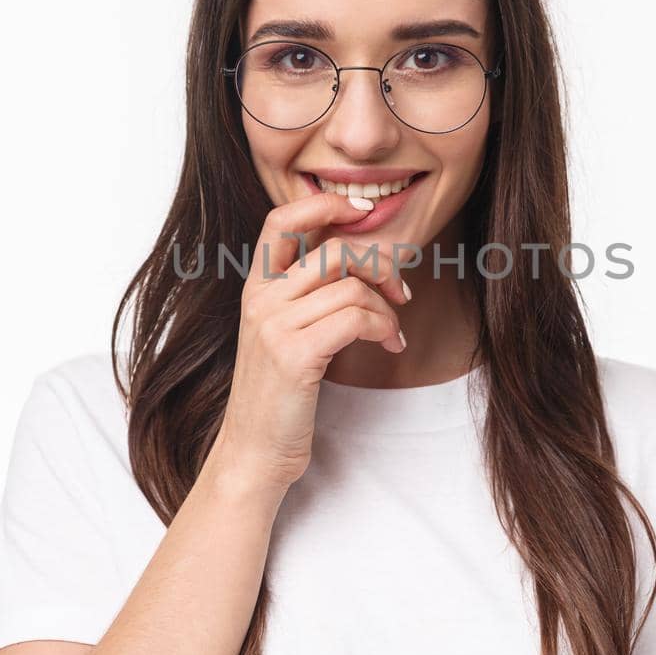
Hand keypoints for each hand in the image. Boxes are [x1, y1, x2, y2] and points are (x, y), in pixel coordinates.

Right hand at [211, 191, 411, 489]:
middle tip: (400, 292)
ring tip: (392, 332)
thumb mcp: (284, 331)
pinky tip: (390, 345)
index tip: (362, 211)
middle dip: (380, 266)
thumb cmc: (281, 394)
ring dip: (387, 310)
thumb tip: (360, 257)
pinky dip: (384, 328)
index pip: (282, 218)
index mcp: (256, 286)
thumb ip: (308, 293)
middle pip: (335, 250)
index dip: (325, 204)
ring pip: (353, 288)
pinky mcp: (294, 355)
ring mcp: (274, 325)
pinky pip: (357, 318)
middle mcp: (260, 298)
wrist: (255, 450)